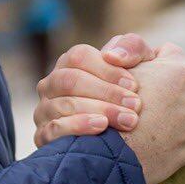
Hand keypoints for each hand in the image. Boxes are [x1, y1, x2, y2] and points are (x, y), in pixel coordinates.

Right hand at [33, 34, 156, 148]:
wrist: (133, 134)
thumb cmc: (132, 93)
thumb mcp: (141, 64)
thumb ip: (133, 47)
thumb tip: (113, 55)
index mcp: (70, 63)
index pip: (79, 57)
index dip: (107, 69)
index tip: (134, 85)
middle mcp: (52, 84)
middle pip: (70, 80)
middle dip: (106, 92)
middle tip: (135, 105)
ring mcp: (44, 110)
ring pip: (63, 105)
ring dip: (98, 110)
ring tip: (127, 120)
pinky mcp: (43, 136)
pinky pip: (52, 130)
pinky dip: (77, 127)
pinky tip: (101, 127)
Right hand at [121, 43, 184, 183]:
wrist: (111, 158)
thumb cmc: (109, 107)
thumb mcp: (114, 68)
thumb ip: (131, 52)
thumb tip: (143, 54)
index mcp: (179, 70)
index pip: (167, 53)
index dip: (147, 64)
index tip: (134, 78)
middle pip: (177, 85)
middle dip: (162, 91)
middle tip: (137, 104)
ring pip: (183, 111)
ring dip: (168, 116)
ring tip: (144, 126)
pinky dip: (172, 139)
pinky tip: (153, 142)